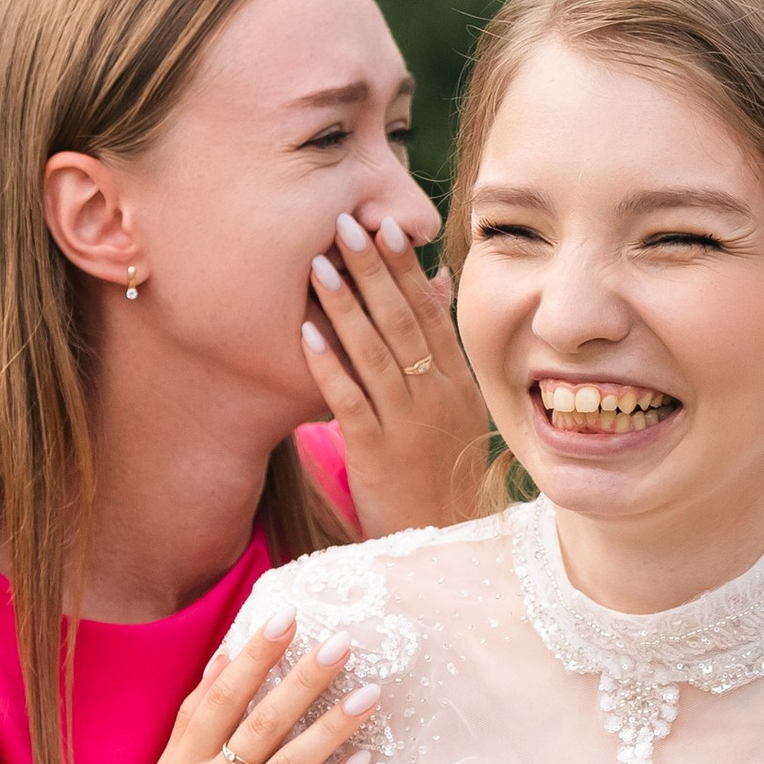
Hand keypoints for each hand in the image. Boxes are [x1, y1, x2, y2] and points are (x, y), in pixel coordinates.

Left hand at [302, 207, 483, 535]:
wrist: (444, 541)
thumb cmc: (443, 470)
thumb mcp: (456, 405)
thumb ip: (442, 345)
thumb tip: (435, 281)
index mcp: (458, 380)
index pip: (428, 311)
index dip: (405, 267)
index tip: (384, 224)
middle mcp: (438, 395)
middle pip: (402, 321)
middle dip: (372, 270)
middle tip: (344, 223)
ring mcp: (409, 423)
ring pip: (375, 353)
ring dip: (345, 306)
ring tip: (318, 265)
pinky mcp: (379, 453)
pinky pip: (349, 401)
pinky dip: (328, 365)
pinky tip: (305, 334)